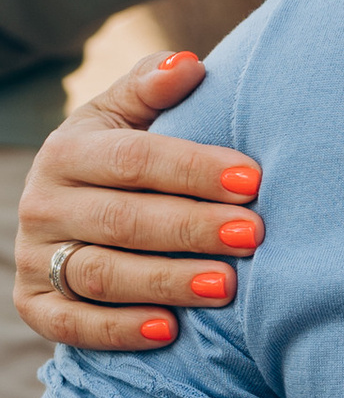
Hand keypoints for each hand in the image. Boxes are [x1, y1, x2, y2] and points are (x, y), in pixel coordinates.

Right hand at [14, 52, 262, 354]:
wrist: (72, 214)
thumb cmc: (119, 159)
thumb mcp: (125, 117)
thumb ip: (151, 88)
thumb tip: (190, 66)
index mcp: (68, 152)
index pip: (133, 160)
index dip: (194, 169)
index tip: (254, 180)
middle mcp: (43, 204)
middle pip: (123, 220)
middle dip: (192, 228)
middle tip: (253, 235)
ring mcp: (36, 258)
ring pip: (103, 274)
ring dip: (167, 281)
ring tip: (226, 285)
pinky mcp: (36, 305)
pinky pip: (74, 324)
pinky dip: (120, 330)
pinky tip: (170, 331)